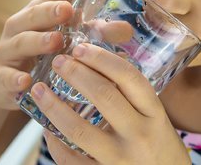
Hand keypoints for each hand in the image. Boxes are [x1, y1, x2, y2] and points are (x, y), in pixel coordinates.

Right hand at [0, 0, 93, 109]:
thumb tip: (127, 29)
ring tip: (55, 41)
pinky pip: (6, 77)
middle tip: (68, 9)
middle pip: (34, 15)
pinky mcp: (0, 78)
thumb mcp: (64, 38)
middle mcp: (21, 27)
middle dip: (50, 11)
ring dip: (37, 41)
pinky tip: (25, 82)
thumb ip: (93, 32)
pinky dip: (14, 79)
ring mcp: (8, 52)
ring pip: (21, 43)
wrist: (3, 81)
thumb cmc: (40, 52)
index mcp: (38, 13)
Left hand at [30, 43, 190, 163]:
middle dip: (75, 74)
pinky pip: (71, 160)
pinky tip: (46, 128)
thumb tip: (98, 66)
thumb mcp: (158, 122)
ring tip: (39, 90)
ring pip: (79, 130)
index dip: (102, 59)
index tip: (81, 47)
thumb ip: (134, 100)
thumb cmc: (160, 151)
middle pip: (104, 97)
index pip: (130, 78)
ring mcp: (120, 159)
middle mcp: (140, 135)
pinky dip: (54, 142)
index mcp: (155, 116)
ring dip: (53, 107)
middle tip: (58, 61)